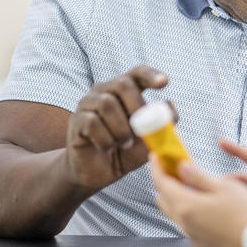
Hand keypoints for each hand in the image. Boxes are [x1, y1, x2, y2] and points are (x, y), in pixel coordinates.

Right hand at [63, 65, 170, 190]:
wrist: (100, 173)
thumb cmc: (126, 152)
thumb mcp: (150, 140)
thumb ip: (162, 124)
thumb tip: (170, 106)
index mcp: (125, 92)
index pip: (138, 73)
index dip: (151, 75)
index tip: (164, 82)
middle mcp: (105, 92)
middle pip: (122, 84)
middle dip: (136, 107)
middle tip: (140, 130)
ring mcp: (88, 104)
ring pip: (107, 104)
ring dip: (121, 129)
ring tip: (125, 144)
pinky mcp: (76, 121)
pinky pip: (92, 122)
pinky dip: (106, 139)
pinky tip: (109, 148)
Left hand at [151, 157, 246, 246]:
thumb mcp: (224, 187)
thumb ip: (198, 177)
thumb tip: (182, 167)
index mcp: (187, 206)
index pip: (161, 183)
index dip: (156, 167)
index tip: (156, 157)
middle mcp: (186, 225)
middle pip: (164, 200)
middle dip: (165, 183)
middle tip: (173, 170)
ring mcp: (194, 239)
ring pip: (177, 216)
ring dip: (178, 200)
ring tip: (191, 188)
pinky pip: (191, 229)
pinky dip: (191, 216)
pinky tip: (206, 210)